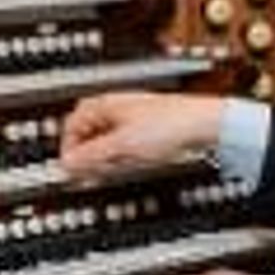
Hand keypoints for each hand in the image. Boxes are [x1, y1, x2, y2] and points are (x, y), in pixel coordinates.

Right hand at [60, 92, 224, 180]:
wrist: (207, 124)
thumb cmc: (170, 126)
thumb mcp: (122, 147)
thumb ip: (92, 156)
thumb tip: (67, 164)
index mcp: (108, 103)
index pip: (73, 123)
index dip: (67, 147)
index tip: (68, 168)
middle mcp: (121, 105)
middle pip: (90, 127)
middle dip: (83, 150)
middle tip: (82, 171)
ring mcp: (139, 114)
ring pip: (109, 134)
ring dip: (102, 153)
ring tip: (102, 171)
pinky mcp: (155, 126)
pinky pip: (127, 140)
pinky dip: (120, 153)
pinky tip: (126, 163)